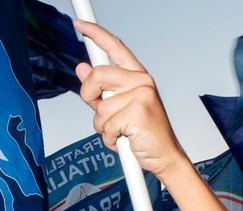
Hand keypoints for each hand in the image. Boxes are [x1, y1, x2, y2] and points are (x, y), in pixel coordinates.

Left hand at [73, 20, 184, 178]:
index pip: (115, 48)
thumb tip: (82, 68)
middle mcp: (141, 81)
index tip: (79, 23)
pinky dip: (109, 139)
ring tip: (119, 132)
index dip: (96, 34)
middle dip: (88, 96)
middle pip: (97, 75)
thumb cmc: (142, 133)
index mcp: (137, 76)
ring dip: (102, 127)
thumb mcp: (117, 108)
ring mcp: (141, 95)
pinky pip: (106, 125)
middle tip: (97, 111)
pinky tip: (124, 140)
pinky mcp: (138, 111)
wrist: (163, 156)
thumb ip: (100, 89)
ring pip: (100, 107)